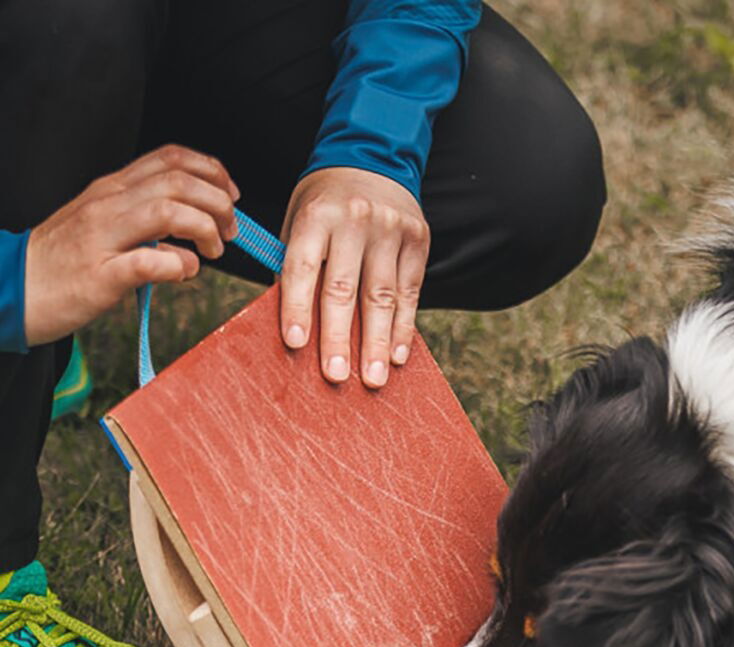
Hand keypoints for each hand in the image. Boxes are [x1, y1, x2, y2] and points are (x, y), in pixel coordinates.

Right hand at [23, 145, 238, 347]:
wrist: (13, 286)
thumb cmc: (66, 260)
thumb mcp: (105, 224)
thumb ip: (144, 217)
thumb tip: (192, 229)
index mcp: (113, 189)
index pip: (170, 159)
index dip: (211, 171)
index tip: (230, 196)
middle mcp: (109, 204)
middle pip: (178, 182)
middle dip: (218, 204)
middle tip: (229, 233)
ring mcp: (103, 238)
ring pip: (167, 212)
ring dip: (204, 230)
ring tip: (212, 252)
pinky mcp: (100, 275)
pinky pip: (146, 261)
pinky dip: (176, 264)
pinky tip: (184, 271)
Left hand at [280, 167, 429, 387]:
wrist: (373, 158)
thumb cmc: (327, 203)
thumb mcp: (301, 219)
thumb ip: (297, 264)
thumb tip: (293, 324)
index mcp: (317, 214)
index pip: (304, 266)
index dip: (298, 306)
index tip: (296, 344)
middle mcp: (355, 219)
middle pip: (345, 288)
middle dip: (340, 337)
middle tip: (336, 376)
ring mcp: (391, 229)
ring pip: (383, 295)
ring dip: (378, 342)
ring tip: (374, 378)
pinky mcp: (418, 240)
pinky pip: (411, 291)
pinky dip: (404, 327)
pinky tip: (398, 356)